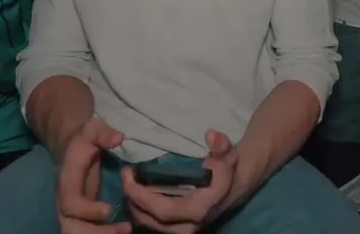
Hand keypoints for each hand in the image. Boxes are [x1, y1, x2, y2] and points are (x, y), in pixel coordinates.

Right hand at [56, 117, 130, 233]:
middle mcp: (65, 200)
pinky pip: (87, 231)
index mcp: (66, 181)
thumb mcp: (92, 130)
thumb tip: (119, 137)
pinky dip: (104, 233)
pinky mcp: (81, 216)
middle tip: (124, 229)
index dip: (87, 210)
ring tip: (127, 230)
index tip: (109, 210)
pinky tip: (124, 229)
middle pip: (71, 227)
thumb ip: (104, 133)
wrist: (72, 148)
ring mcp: (72, 211)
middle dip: (96, 233)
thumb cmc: (84, 139)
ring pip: (78, 233)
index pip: (70, 203)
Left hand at [120, 130, 240, 232]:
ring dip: (134, 204)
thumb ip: (221, 145)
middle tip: (124, 175)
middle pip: (150, 220)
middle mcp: (189, 226)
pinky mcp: (176, 227)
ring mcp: (182, 229)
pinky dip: (140, 208)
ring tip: (128, 181)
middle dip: (132, 199)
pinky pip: (152, 222)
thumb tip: (210, 135)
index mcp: (199, 210)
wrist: (234, 187)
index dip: (142, 196)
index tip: (129, 173)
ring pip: (148, 224)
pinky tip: (135, 190)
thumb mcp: (227, 154)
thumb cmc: (226, 169)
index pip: (163, 209)